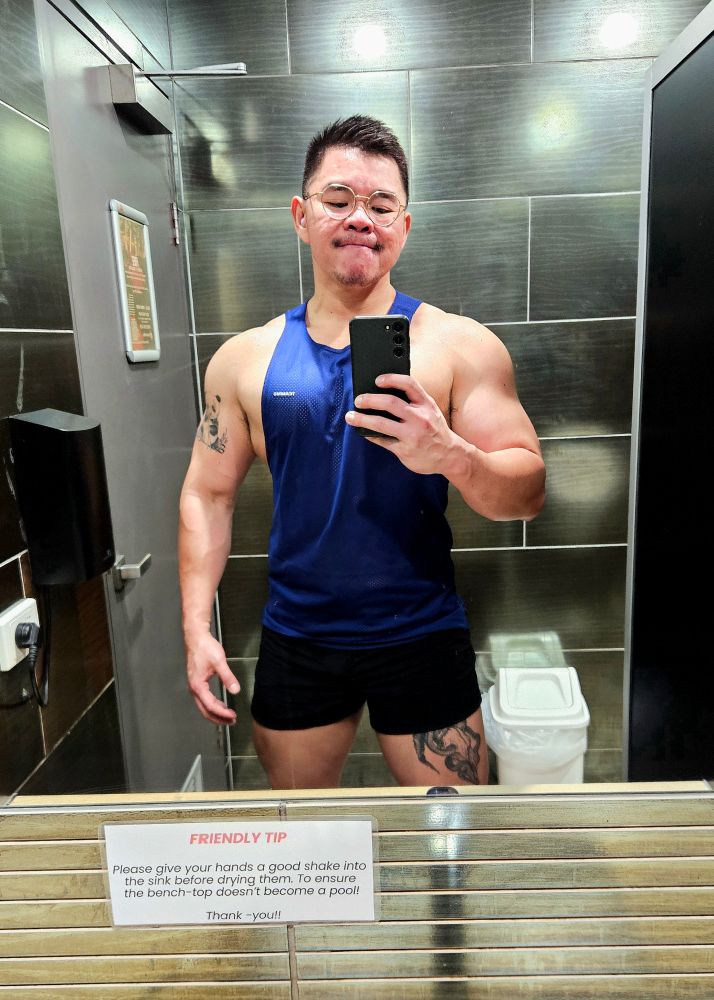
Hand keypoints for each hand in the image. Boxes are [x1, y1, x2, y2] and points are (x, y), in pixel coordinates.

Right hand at [185, 630, 238, 724]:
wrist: (196, 637)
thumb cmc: (205, 647)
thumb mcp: (219, 662)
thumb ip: (227, 677)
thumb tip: (235, 690)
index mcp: (197, 685)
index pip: (210, 706)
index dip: (222, 713)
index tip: (233, 716)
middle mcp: (194, 688)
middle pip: (205, 710)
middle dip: (218, 718)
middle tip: (231, 721)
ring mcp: (194, 685)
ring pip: (203, 706)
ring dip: (216, 713)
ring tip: (228, 716)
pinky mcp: (197, 682)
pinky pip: (204, 699)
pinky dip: (213, 705)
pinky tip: (221, 704)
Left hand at [346, 373, 461, 475]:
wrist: (450, 455)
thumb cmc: (435, 430)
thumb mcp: (430, 410)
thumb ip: (413, 401)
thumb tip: (384, 393)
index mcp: (426, 404)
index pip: (409, 384)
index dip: (391, 379)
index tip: (377, 380)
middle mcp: (420, 418)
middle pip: (390, 403)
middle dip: (369, 400)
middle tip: (358, 400)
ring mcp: (412, 435)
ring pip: (381, 423)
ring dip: (362, 419)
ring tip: (351, 417)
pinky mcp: (405, 450)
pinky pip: (382, 440)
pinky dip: (370, 435)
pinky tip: (363, 431)